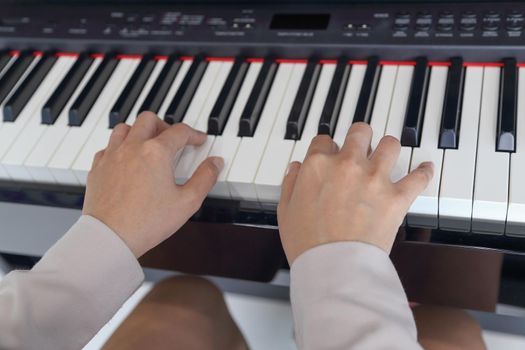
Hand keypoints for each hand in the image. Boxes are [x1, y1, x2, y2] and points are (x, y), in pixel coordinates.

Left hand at [82, 112, 223, 257]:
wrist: (109, 237)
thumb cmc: (147, 222)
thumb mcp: (187, 202)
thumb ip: (205, 178)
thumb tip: (215, 163)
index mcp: (156, 152)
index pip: (180, 131)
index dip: (194, 134)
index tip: (199, 140)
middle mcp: (132, 147)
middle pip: (149, 119)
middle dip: (165, 125)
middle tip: (174, 139)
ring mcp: (112, 156)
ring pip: (125, 128)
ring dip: (140, 131)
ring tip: (149, 143)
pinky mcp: (98, 168)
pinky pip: (108, 146)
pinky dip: (119, 146)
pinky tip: (126, 158)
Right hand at [277, 122, 432, 263]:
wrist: (334, 266)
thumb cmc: (308, 243)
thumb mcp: (285, 210)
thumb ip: (290, 184)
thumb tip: (297, 169)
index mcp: (318, 165)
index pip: (324, 140)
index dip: (326, 148)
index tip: (329, 156)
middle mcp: (347, 164)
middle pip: (360, 132)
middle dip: (360, 137)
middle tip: (361, 145)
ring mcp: (374, 178)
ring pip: (390, 144)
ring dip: (388, 148)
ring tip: (387, 154)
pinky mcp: (396, 197)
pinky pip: (419, 177)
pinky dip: (423, 172)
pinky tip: (425, 168)